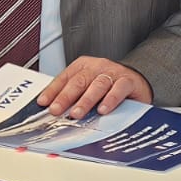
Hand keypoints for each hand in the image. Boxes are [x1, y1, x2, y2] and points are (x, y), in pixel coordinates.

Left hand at [37, 56, 153, 118]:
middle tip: (57, 110)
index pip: (64, 78)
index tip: (43, 103)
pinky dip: (110, 99)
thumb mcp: (88, 87)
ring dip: (85, 101)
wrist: (136, 82)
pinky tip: (103, 109)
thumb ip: (75, 96)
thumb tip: (54, 110)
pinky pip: (118, 89)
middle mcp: (96, 67)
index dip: (53, 91)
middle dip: (65, 97)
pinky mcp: (128, 80)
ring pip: (97, 85)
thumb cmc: (109, 86)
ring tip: (77, 113)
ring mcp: (112, 72)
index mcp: (83, 67)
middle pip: (78, 81)